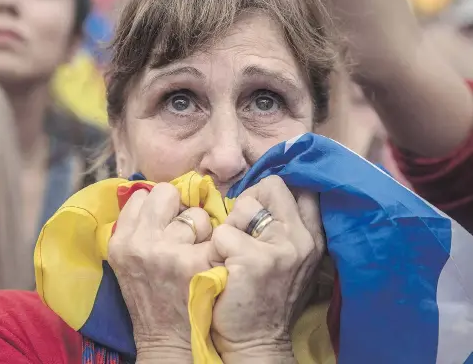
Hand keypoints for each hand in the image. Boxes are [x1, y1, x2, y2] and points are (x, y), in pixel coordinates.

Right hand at [108, 183, 212, 361]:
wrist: (168, 338)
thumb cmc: (150, 294)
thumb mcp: (128, 259)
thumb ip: (137, 226)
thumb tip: (157, 194)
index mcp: (121, 241)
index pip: (142, 195)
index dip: (157, 206)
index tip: (163, 221)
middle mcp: (141, 243)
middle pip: (166, 191)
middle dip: (177, 205)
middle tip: (181, 229)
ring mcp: (170, 252)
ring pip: (196, 212)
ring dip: (200, 227)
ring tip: (194, 250)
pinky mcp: (196, 261)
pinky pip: (214, 230)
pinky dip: (216, 242)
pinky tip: (209, 260)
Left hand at [210, 176, 323, 362]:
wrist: (257, 343)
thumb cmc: (266, 297)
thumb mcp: (290, 261)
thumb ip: (285, 228)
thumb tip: (263, 194)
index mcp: (312, 237)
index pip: (302, 189)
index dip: (274, 192)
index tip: (260, 208)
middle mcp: (301, 238)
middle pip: (272, 186)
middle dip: (251, 199)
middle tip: (241, 224)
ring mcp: (280, 248)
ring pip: (243, 206)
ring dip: (230, 227)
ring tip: (231, 253)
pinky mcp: (253, 259)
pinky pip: (222, 233)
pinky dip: (215, 250)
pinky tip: (222, 269)